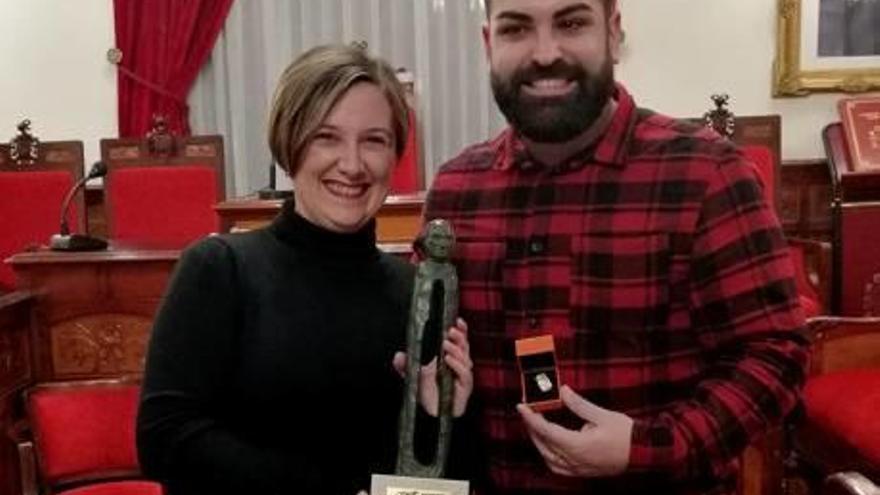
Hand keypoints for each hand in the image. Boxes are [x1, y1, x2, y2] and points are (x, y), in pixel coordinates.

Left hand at [393, 318, 472, 416]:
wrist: (431, 416)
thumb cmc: (427, 395)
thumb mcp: (413, 376)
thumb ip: (406, 366)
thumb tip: (398, 356)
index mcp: (450, 358)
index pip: (459, 341)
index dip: (461, 330)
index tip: (457, 320)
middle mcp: (459, 365)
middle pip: (465, 346)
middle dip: (459, 336)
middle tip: (449, 330)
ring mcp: (462, 376)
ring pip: (466, 357)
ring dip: (455, 349)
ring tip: (445, 344)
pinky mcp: (465, 387)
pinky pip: (465, 373)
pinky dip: (457, 365)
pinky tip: (448, 360)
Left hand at [517, 385, 632, 477]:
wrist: (643, 454)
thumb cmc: (626, 435)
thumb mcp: (602, 415)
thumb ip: (579, 404)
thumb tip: (562, 391)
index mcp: (577, 445)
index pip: (545, 431)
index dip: (530, 418)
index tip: (521, 406)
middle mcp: (574, 460)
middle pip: (543, 444)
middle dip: (532, 427)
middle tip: (528, 411)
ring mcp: (577, 468)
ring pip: (548, 457)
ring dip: (538, 441)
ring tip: (536, 425)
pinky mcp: (582, 472)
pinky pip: (557, 466)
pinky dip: (548, 455)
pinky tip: (548, 445)